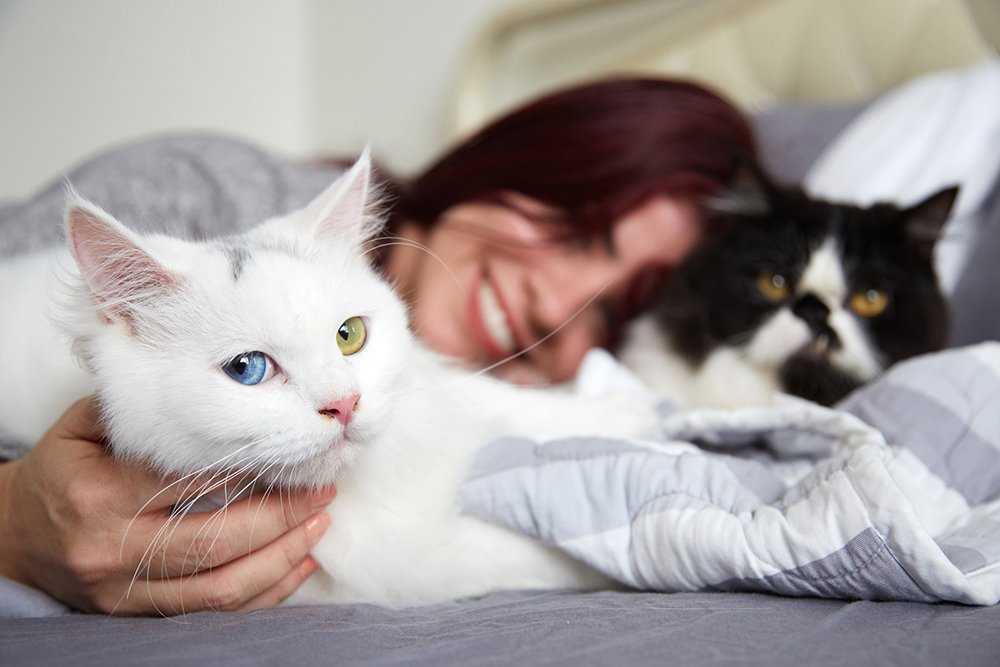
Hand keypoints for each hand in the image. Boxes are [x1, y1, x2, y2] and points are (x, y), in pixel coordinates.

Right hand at [0, 397, 334, 614]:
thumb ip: (146, 415)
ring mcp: (125, 591)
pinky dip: (264, 592)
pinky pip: (213, 611)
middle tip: (320, 490)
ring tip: (319, 524)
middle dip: (281, 517)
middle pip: (216, 542)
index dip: (249, 468)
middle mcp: (113, 549)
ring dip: (282, 556)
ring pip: (222, 587)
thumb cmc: (62, 471)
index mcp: (99, 495)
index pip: (190, 482)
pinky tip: (296, 564)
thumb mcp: (85, 429)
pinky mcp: (139, 613)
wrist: (15, 536)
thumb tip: (225, 395)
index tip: (292, 451)